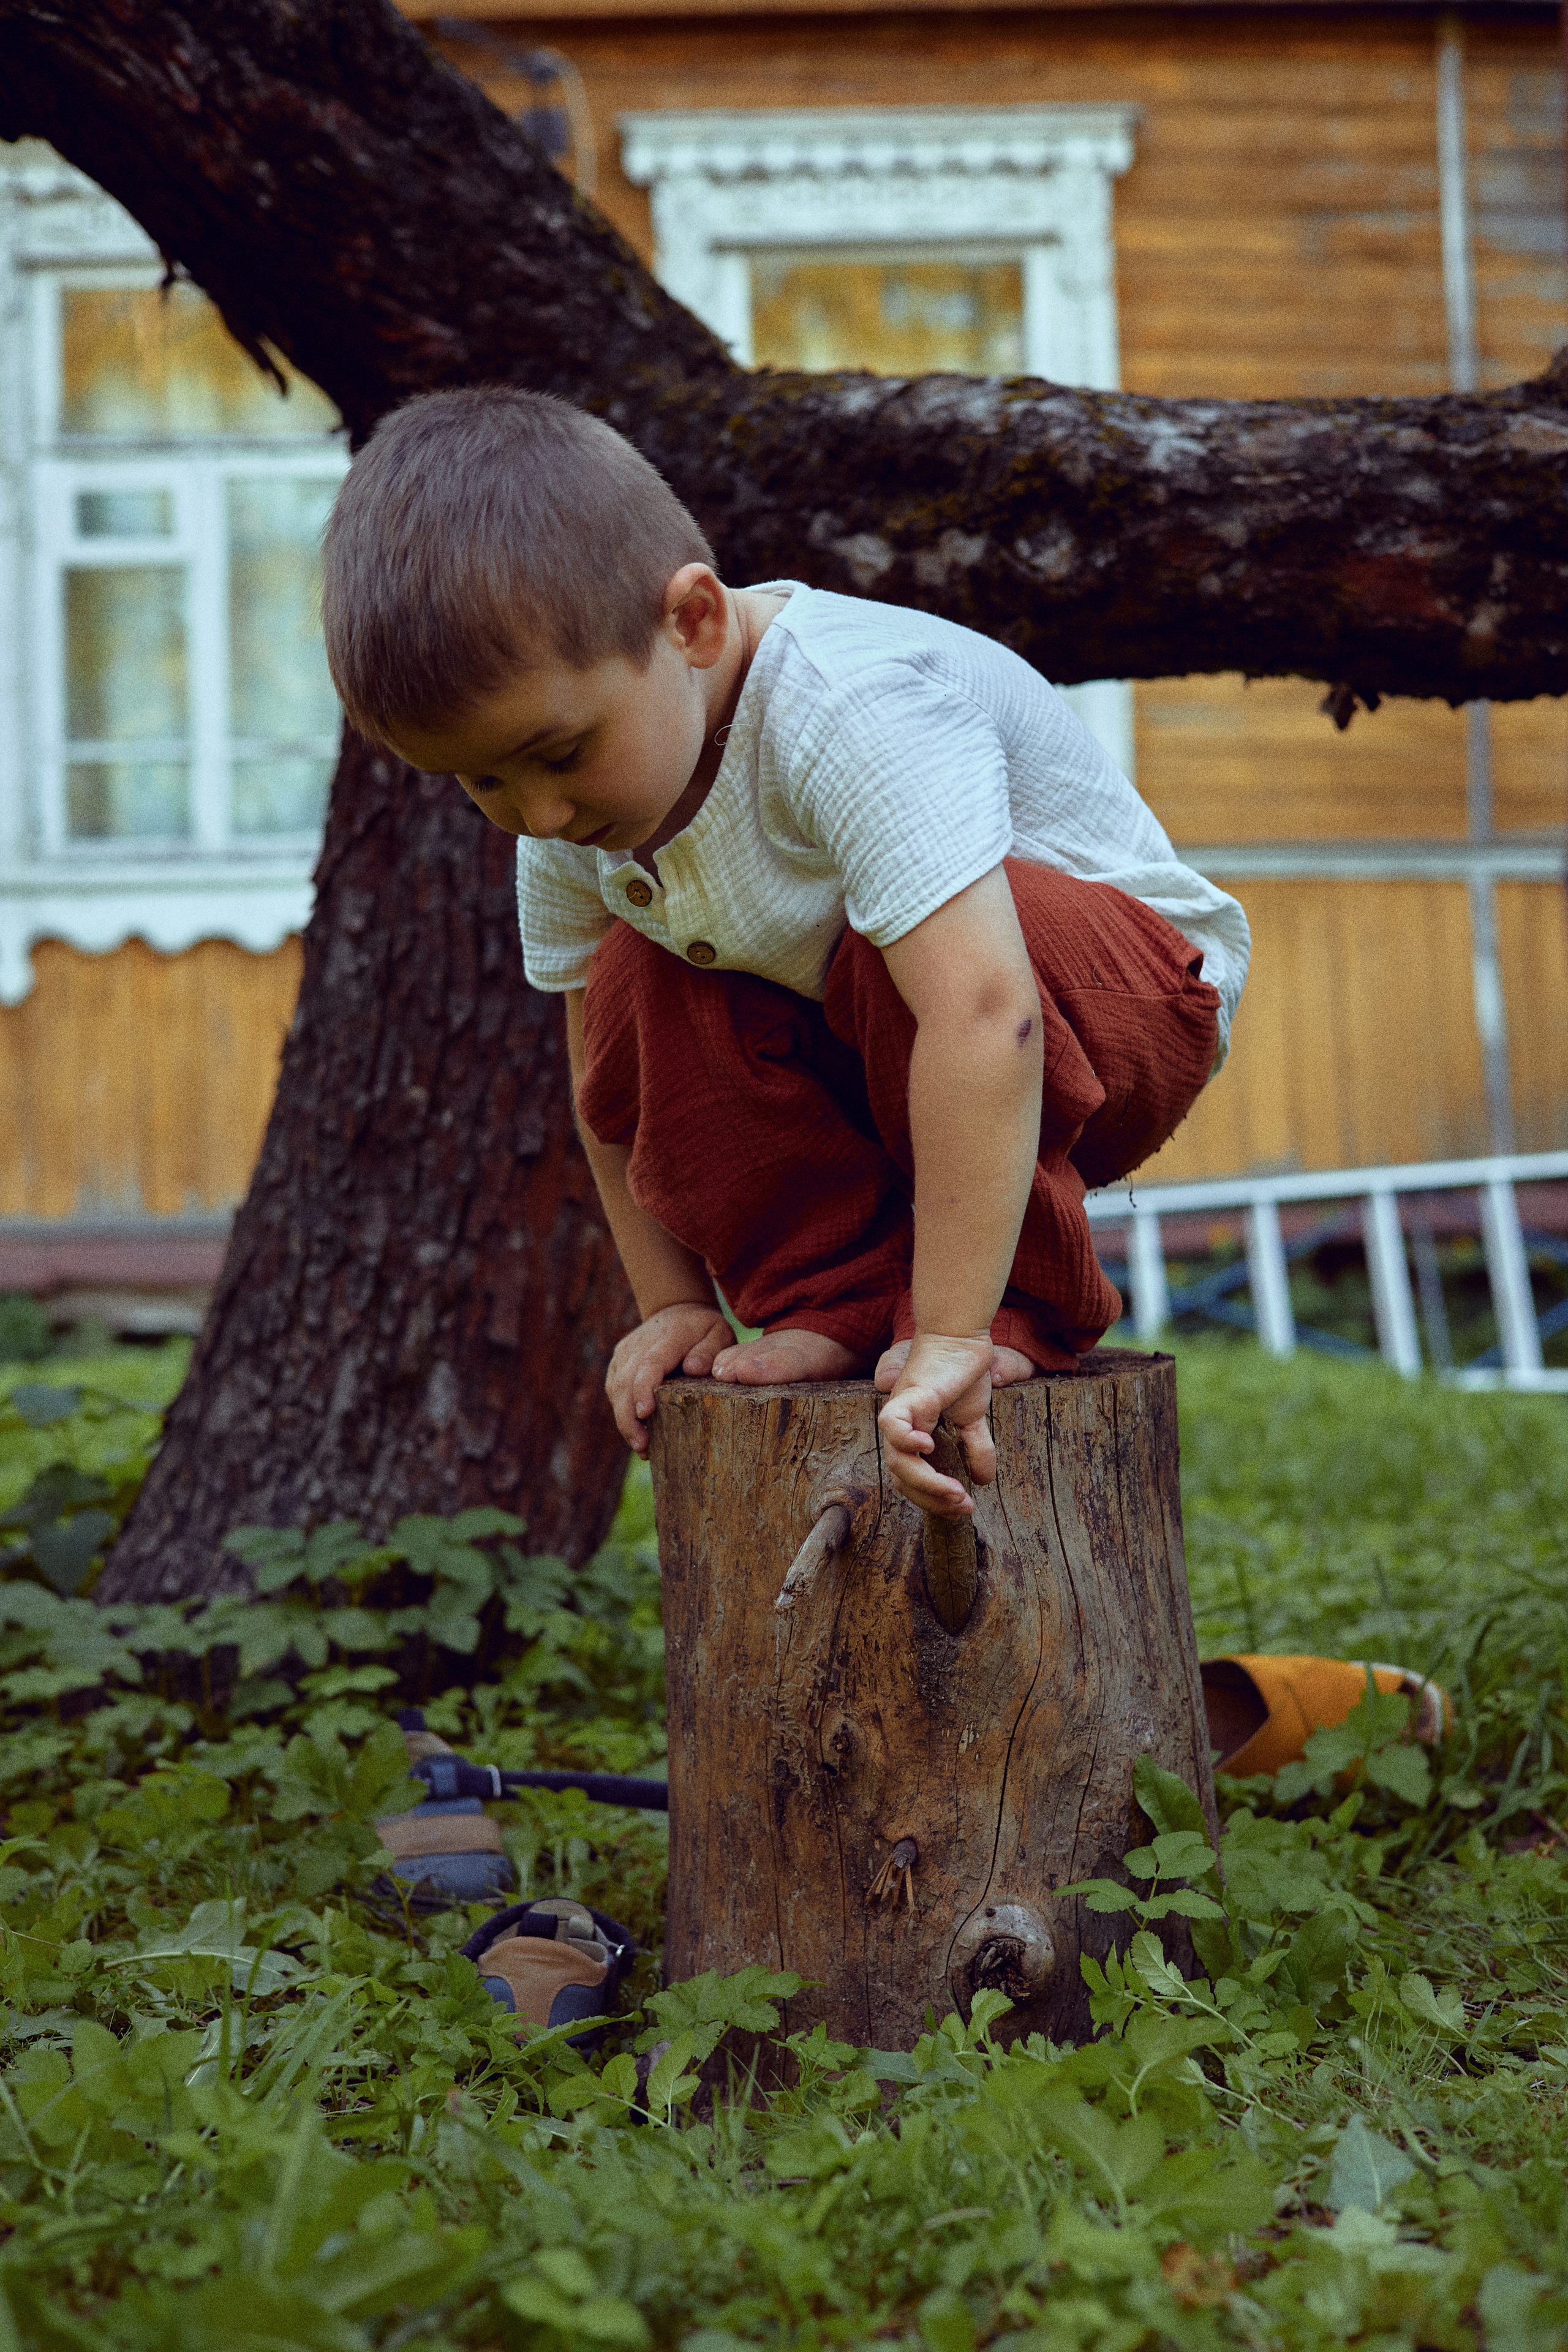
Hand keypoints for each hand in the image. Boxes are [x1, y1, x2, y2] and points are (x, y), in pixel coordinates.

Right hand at [605, 1302, 732, 1452]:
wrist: (675, 1310)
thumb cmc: (702, 1328)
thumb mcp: (718, 1332)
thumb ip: (710, 1350)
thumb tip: (694, 1369)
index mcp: (668, 1337)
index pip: (650, 1363)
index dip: (644, 1389)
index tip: (644, 1413)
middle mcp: (640, 1344)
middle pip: (626, 1382)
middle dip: (630, 1417)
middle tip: (644, 1447)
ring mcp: (625, 1353)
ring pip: (616, 1389)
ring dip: (625, 1420)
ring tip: (642, 1447)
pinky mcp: (618, 1362)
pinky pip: (614, 1390)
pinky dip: (622, 1412)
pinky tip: (636, 1432)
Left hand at [874, 1332, 995, 1518]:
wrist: (962, 1337)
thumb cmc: (963, 1374)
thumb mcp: (974, 1419)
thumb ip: (976, 1448)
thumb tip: (983, 1481)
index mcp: (913, 1437)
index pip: (912, 1481)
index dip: (934, 1499)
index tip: (964, 1506)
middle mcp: (901, 1429)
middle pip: (902, 1478)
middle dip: (932, 1499)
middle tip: (963, 1505)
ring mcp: (901, 1413)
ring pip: (897, 1461)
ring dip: (926, 1482)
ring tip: (955, 1491)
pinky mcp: (907, 1396)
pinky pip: (891, 1425)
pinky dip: (904, 1440)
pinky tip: (927, 1448)